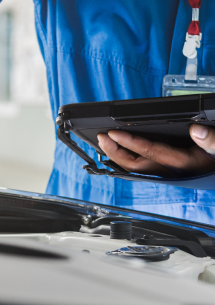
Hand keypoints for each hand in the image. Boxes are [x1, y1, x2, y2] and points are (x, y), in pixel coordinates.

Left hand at [97, 125, 214, 176]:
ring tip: (105, 143)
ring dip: (118, 156)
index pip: (150, 152)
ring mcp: (168, 173)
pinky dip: (127, 159)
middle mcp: (172, 172)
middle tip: (101, 137)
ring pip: (137, 168)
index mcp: (183, 164)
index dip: (129, 142)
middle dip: (115, 152)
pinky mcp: (167, 172)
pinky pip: (142, 167)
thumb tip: (195, 131)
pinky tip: (120, 152)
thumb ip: (213, 141)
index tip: (113, 133)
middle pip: (136, 165)